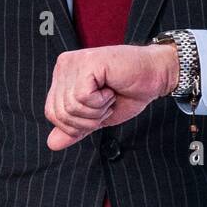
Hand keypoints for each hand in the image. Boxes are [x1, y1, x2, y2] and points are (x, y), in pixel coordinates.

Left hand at [44, 43, 178, 150]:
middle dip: (88, 119)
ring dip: (97, 110)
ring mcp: (75, 62)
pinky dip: (101, 102)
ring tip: (109, 96)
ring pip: (70, 106)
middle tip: (107, 104)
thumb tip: (51, 144)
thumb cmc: (129, 92)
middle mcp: (64, 66)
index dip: (76, 124)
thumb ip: (75, 129)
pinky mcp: (88, 62)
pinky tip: (111, 89)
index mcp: (63, 77)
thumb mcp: (98, 117)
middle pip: (59, 112)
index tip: (99, 109)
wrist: (155, 75)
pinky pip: (82, 98)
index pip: (51, 113)